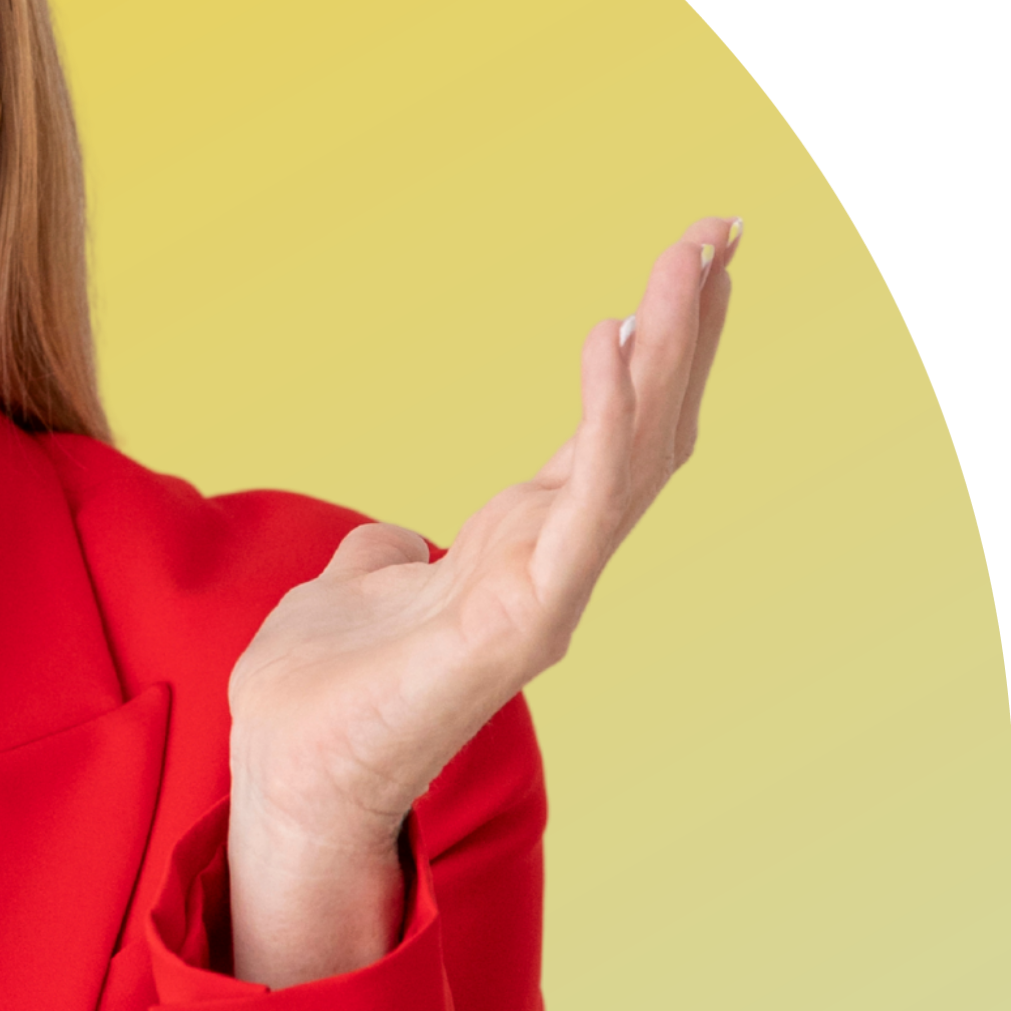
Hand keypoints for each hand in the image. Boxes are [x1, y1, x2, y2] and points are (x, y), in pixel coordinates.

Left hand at [225, 215, 740, 985]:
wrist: (287, 777)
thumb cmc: (318, 701)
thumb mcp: (351, 593)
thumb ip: (383, 559)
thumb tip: (388, 542)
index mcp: (516, 556)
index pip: (604, 440)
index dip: (646, 358)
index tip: (682, 271)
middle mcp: (550, 571)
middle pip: (643, 432)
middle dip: (687, 332)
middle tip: (723, 233)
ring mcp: (547, 596)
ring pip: (631, 454)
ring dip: (669, 354)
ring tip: (692, 262)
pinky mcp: (523, 620)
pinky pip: (579, 502)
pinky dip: (599, 419)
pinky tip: (608, 340)